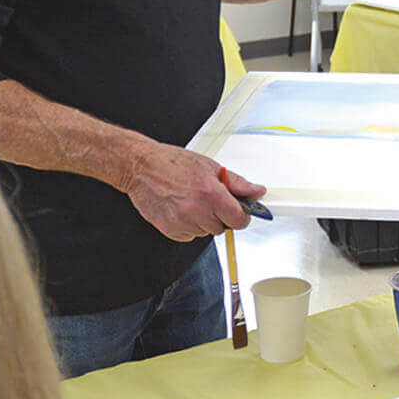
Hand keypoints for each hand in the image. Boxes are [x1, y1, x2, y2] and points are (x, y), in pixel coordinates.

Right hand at [122, 142, 266, 241]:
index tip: (239, 211)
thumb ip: (238, 183)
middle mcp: (196, 210)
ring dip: (204, 221)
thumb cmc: (174, 163)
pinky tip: (182, 209)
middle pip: (223, 227)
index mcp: (210, 193)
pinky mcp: (170, 230)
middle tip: (209, 199)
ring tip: (192, 201)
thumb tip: (257, 192)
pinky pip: (190, 235)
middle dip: (221, 216)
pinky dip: (189, 225)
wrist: (141, 168)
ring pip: (206, 232)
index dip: (241, 216)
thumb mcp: (211, 167)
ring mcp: (181, 222)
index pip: (239, 220)